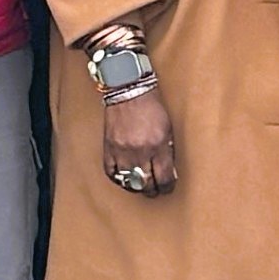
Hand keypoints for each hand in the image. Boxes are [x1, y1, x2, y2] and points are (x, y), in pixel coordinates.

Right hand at [99, 81, 177, 199]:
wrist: (128, 89)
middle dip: (153, 190)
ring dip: (136, 187)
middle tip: (155, 190)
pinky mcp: (108, 148)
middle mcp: (140, 151)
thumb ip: (168, 151)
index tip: (168, 188)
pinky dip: (118, 179)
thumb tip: (169, 172)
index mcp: (158, 145)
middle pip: (146, 184)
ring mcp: (122, 151)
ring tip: (140, 185)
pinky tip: (124, 178)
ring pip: (129, 182)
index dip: (167, 187)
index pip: (164, 178)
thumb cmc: (151, 106)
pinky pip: (111, 173)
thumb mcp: (167, 128)